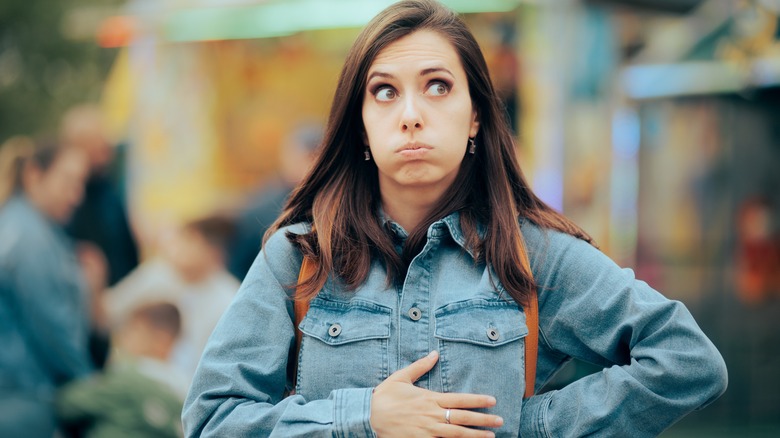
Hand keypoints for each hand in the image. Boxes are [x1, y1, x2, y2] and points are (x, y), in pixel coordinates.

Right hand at [370, 350, 502, 437]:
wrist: (368, 417)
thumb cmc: (385, 396)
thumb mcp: (401, 377)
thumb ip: (420, 366)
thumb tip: (434, 354)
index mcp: (429, 398)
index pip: (460, 399)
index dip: (477, 400)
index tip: (492, 400)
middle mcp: (432, 415)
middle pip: (463, 418)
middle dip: (483, 419)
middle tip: (500, 421)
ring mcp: (428, 431)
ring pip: (457, 434)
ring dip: (475, 436)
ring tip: (491, 436)